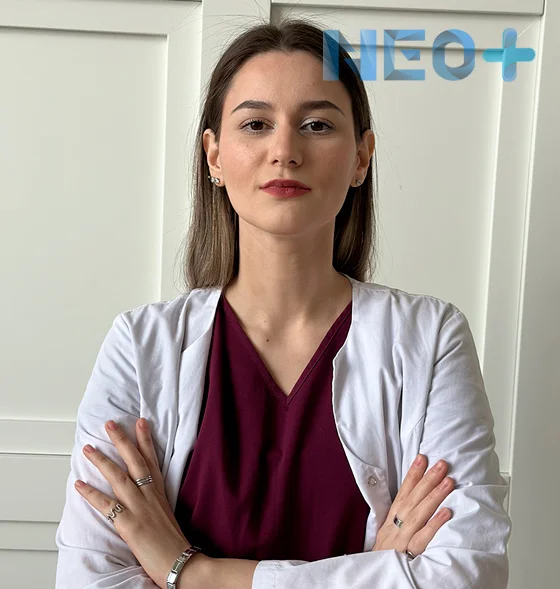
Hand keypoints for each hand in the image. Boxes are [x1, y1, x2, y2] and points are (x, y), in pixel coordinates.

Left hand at [74, 418, 191, 588]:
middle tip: (110, 424)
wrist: (181, 563)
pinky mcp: (130, 524)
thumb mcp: (166, 515)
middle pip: (135, 461)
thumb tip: (146, 495)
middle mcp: (150, 496)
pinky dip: (92, 494)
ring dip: (102, 460)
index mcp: (159, 494)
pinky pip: (107, 506)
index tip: (140, 422)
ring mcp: (140, 508)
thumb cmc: (173, 544)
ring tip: (88, 447)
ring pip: (118, 477)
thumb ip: (155, 502)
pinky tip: (79, 485)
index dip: (145, 440)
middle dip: (122, 440)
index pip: (152, 460)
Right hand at [372, 454, 453, 557]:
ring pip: (418, 515)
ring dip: (434, 496)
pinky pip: (422, 539)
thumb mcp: (387, 535)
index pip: (402, 493)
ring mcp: (400, 540)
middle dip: (427, 480)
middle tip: (441, 464)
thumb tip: (414, 502)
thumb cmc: (384, 558)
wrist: (374, 581)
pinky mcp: (407, 555)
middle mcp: (394, 527)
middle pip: (411, 500)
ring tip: (449, 481)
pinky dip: (434, 525)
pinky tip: (447, 513)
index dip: (412, 475)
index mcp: (390, 521)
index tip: (422, 458)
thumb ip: (399, 520)